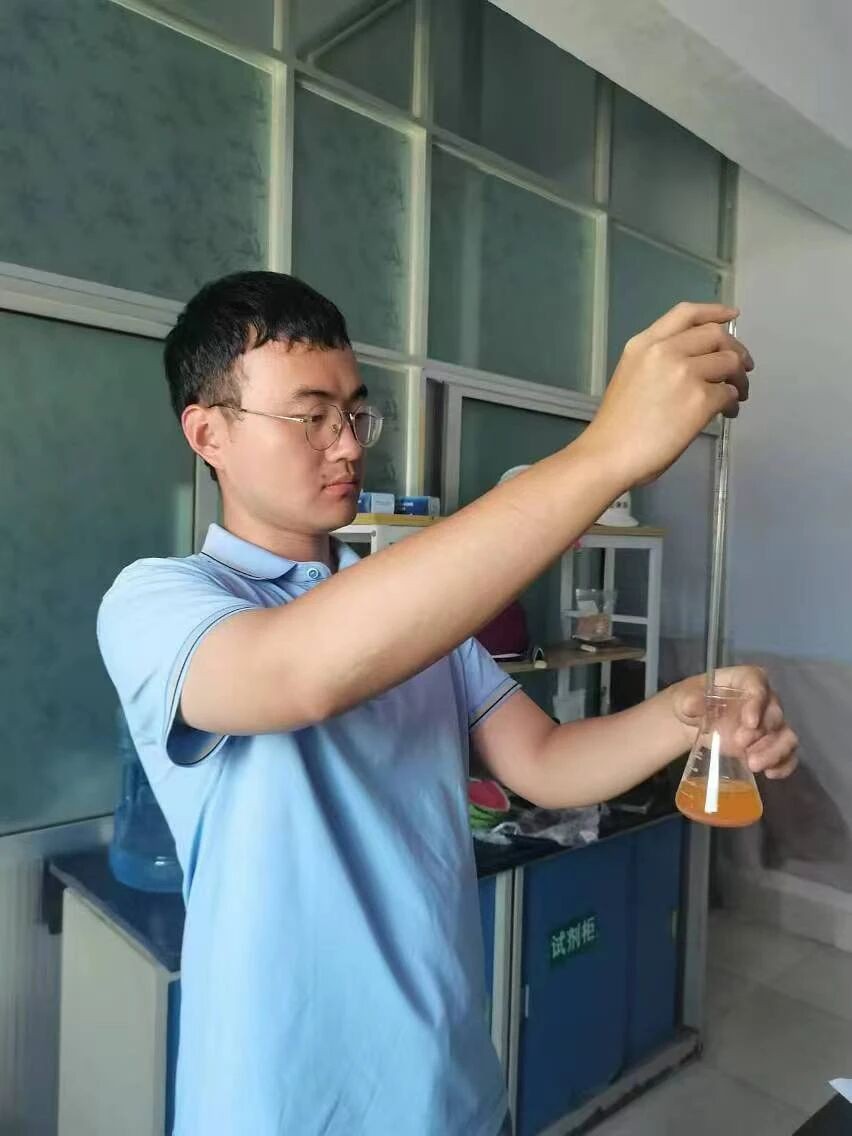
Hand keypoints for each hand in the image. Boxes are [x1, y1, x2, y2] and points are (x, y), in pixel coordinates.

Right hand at [582, 302, 753, 487]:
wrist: (609, 454)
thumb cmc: (616, 426)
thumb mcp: (631, 376)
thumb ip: (658, 363)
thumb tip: (694, 367)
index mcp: (644, 344)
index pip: (685, 314)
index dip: (714, 311)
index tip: (732, 315)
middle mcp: (665, 351)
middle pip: (716, 335)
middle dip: (736, 349)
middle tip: (742, 367)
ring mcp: (685, 374)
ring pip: (729, 362)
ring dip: (739, 378)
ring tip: (738, 394)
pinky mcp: (700, 399)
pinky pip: (729, 393)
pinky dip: (733, 402)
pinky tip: (727, 413)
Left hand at [672, 666, 798, 779]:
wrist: (695, 722)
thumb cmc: (693, 701)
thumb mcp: (685, 698)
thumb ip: (690, 700)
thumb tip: (692, 706)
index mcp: (746, 680)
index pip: (758, 685)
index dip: (757, 703)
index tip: (750, 722)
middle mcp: (765, 700)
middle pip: (774, 714)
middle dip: (760, 732)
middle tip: (739, 744)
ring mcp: (771, 725)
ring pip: (786, 736)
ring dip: (774, 752)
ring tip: (753, 765)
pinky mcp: (771, 746)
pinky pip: (788, 755)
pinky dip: (783, 765)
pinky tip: (770, 774)